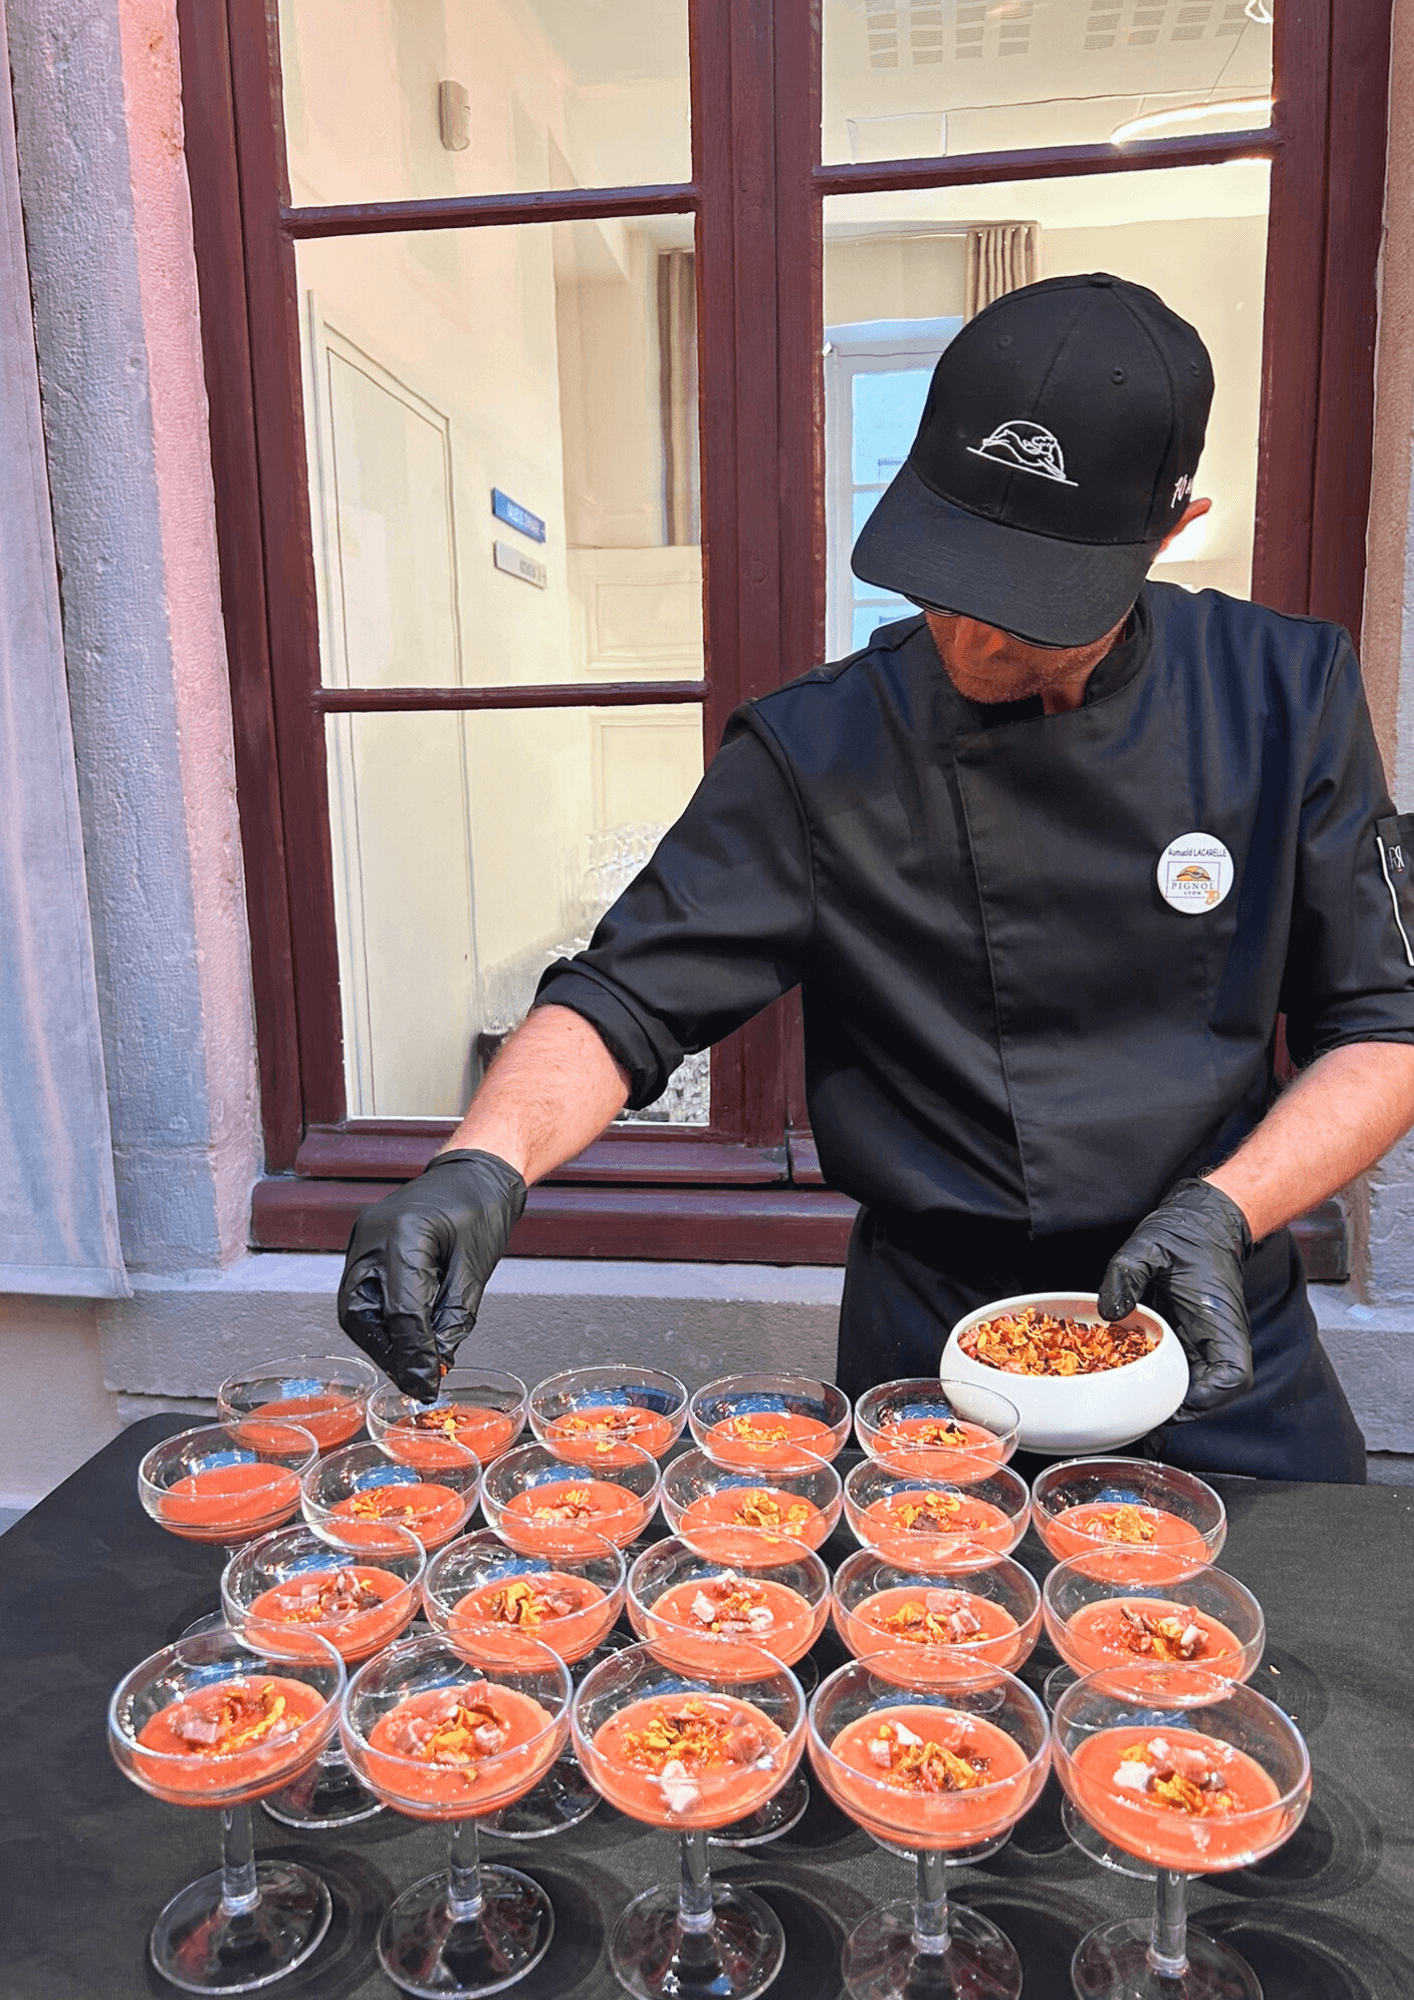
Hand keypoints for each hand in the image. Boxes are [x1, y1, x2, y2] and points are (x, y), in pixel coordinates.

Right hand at [337, 1150, 526, 1401]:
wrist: (475, 1171)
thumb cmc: (481, 1207)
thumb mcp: (477, 1265)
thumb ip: (456, 1315)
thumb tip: (439, 1360)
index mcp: (405, 1234)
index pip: (401, 1311)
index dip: (414, 1354)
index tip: (427, 1384)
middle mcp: (373, 1236)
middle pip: (362, 1314)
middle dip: (387, 1353)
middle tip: (416, 1379)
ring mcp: (364, 1239)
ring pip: (356, 1308)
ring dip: (381, 1341)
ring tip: (413, 1363)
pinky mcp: (366, 1246)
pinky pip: (363, 1292)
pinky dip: (381, 1320)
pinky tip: (405, 1336)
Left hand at [1098, 1179, 1253, 1417]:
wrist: (1204, 1219)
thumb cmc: (1186, 1231)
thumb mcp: (1149, 1245)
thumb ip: (1127, 1274)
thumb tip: (1110, 1312)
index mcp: (1219, 1319)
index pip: (1233, 1376)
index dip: (1208, 1397)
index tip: (1175, 1400)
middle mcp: (1218, 1336)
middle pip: (1213, 1391)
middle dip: (1179, 1406)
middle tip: (1138, 1410)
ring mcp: (1205, 1338)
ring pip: (1196, 1382)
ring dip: (1168, 1394)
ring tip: (1130, 1401)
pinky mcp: (1191, 1335)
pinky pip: (1180, 1366)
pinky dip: (1158, 1376)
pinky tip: (1128, 1376)